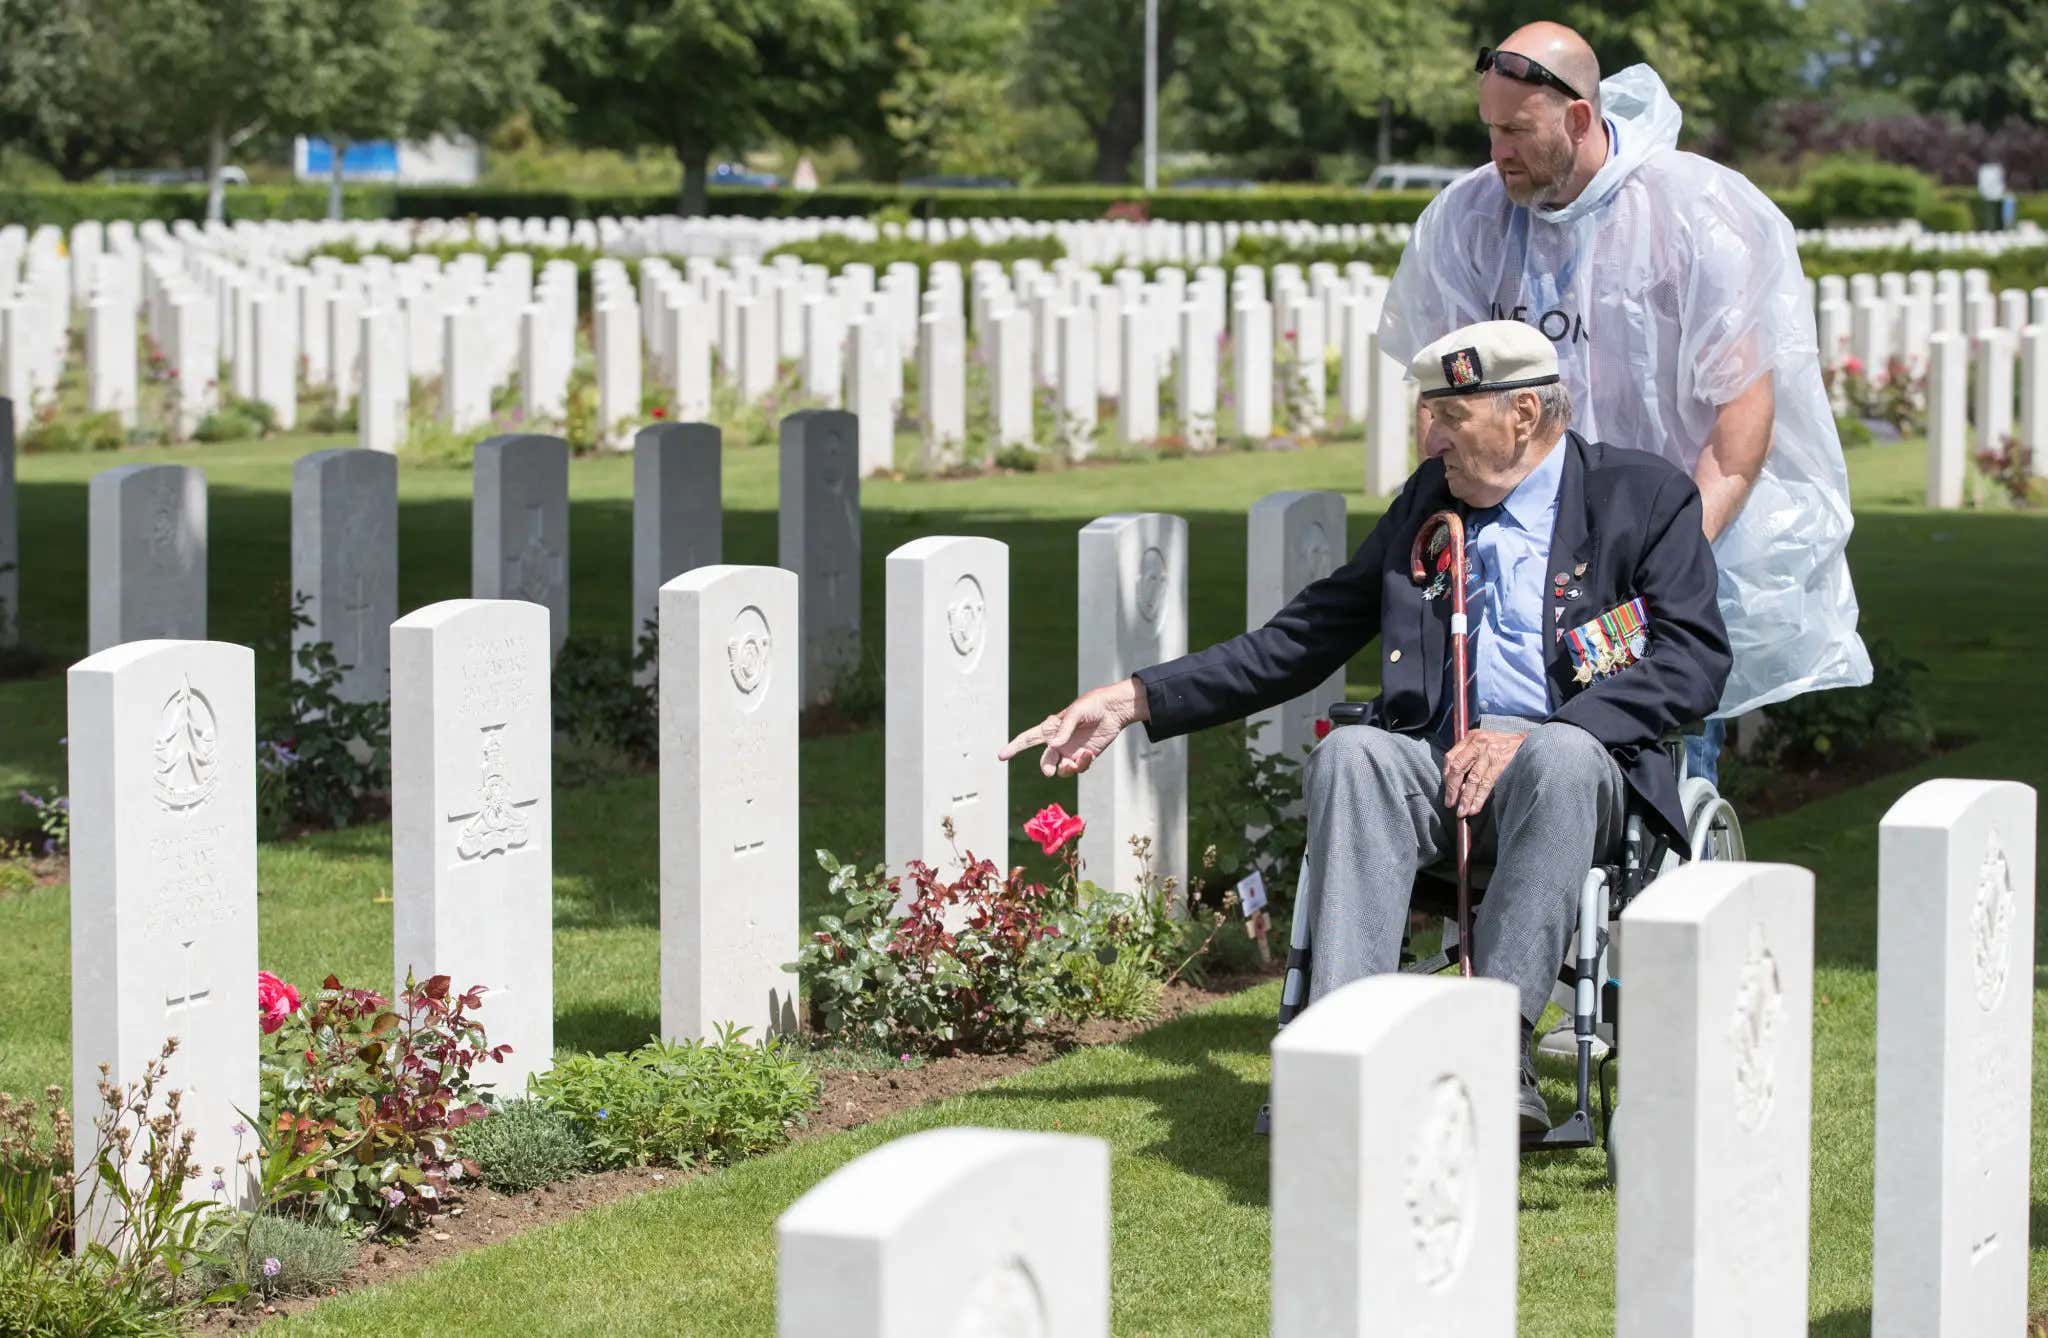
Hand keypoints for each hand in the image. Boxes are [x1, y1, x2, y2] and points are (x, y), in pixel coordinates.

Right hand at [998, 677, 1147, 777]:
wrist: (1114, 710)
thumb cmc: (1093, 705)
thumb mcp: (1077, 712)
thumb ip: (1065, 729)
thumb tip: (1054, 746)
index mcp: (1051, 728)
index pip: (1028, 739)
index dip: (1014, 747)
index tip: (1001, 756)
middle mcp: (1058, 742)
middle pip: (1046, 761)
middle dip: (1047, 767)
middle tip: (1050, 772)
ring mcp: (1071, 752)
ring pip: (1062, 770)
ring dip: (1067, 769)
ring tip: (1075, 762)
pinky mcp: (1084, 758)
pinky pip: (1078, 768)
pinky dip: (1082, 764)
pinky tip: (1088, 755)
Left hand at [1441, 728, 1526, 818]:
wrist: (1529, 743)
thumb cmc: (1503, 745)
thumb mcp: (1484, 741)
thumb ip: (1469, 755)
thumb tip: (1457, 783)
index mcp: (1471, 738)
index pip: (1451, 758)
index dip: (1446, 776)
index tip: (1447, 789)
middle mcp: (1478, 744)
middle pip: (1458, 768)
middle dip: (1451, 788)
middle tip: (1449, 803)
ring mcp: (1489, 754)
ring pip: (1472, 779)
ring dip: (1465, 798)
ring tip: (1462, 812)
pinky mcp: (1500, 764)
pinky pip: (1486, 784)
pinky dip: (1478, 798)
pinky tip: (1474, 808)